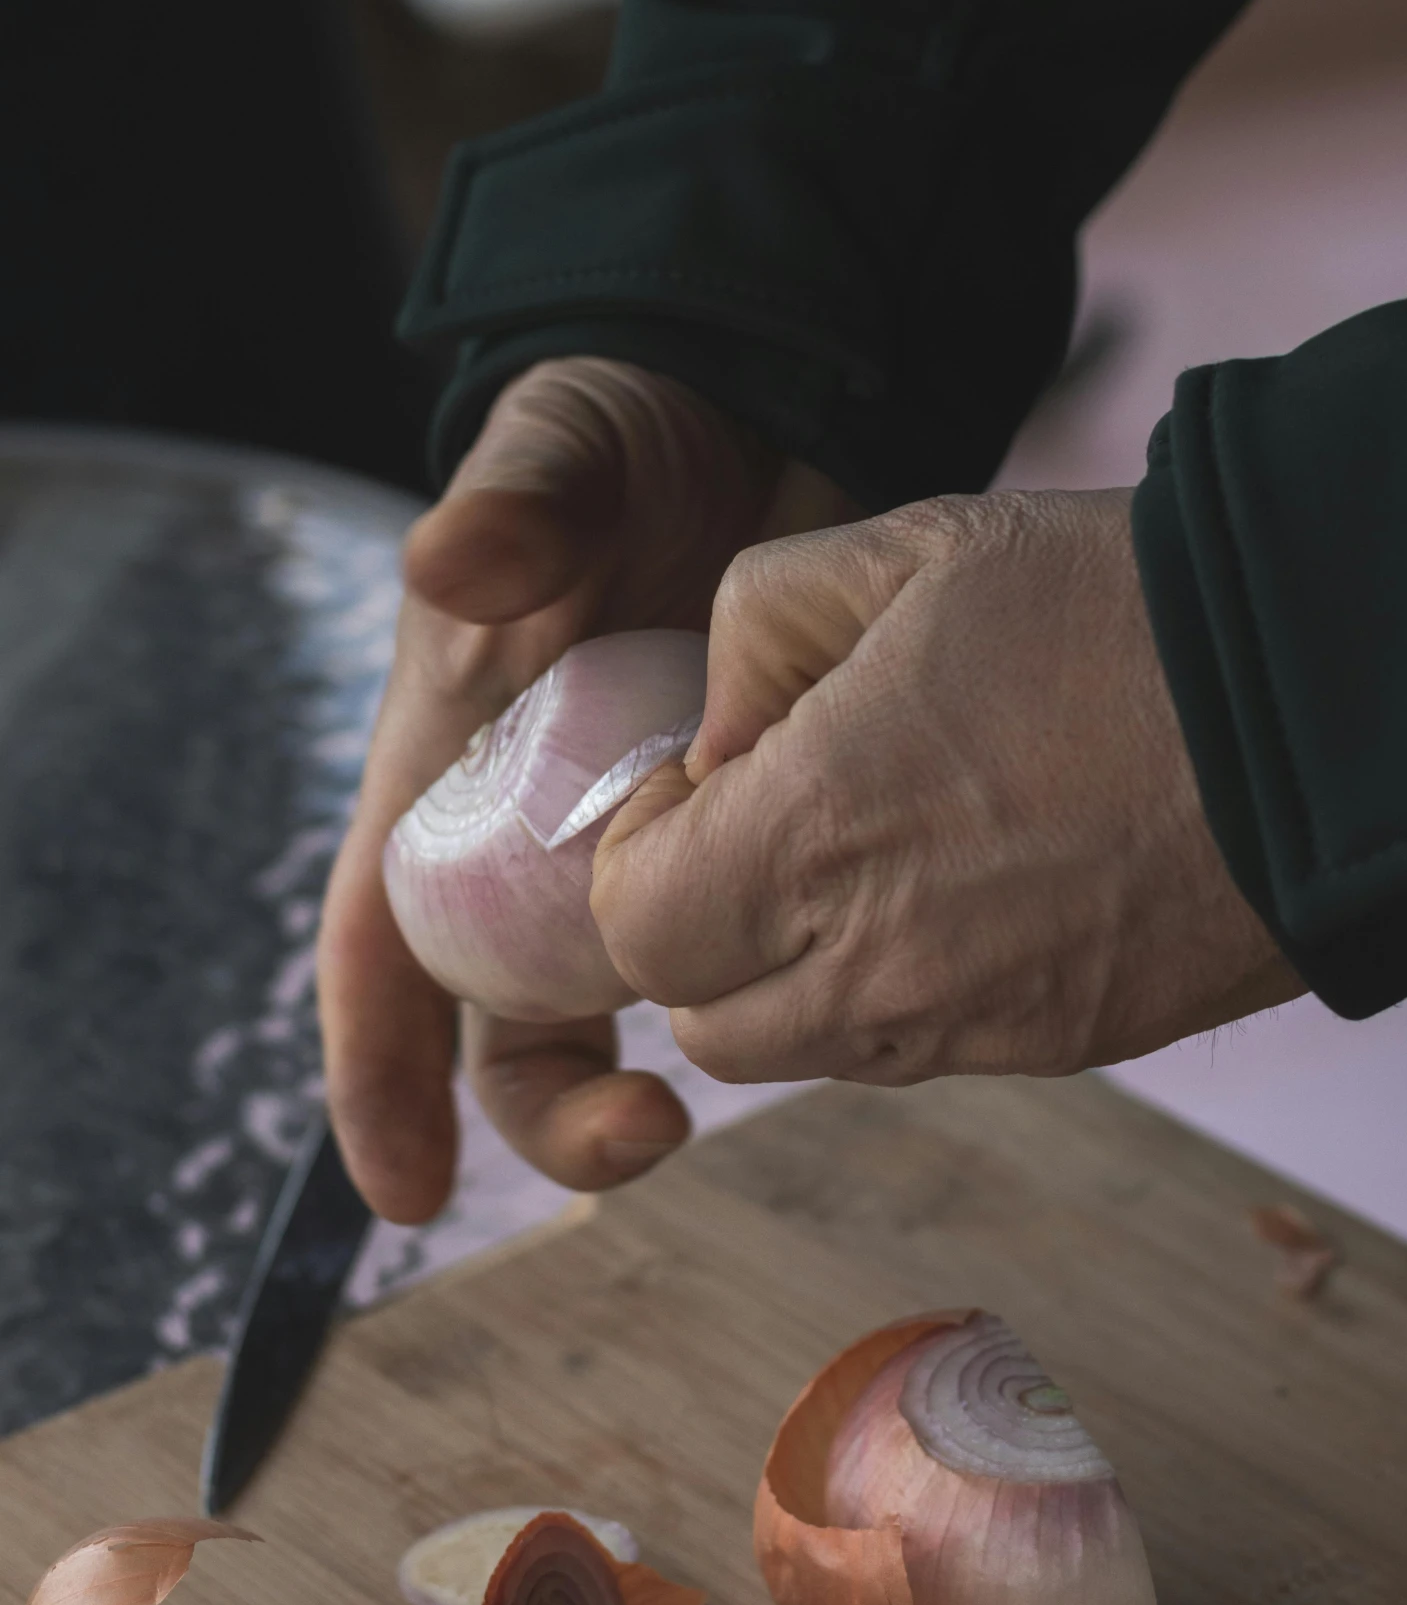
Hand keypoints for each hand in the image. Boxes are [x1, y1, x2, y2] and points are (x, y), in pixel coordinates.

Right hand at [318, 357, 853, 1222]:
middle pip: (508, 1017)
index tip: (405, 1191)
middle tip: (647, 1135)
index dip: (375, 1069)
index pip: (383, 938)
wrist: (749, 413)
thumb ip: (516, 509)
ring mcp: (637, 837)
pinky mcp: (741, 823)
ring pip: (630, 999)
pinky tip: (835, 1011)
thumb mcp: (562, 453)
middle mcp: (531, 829)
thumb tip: (454, 559)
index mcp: (450, 764)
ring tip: (749, 1076)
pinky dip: (769, 984)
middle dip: (553, 1107)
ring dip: (663, 1072)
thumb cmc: (618, 440)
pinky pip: (743, 935)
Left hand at [592, 490, 1303, 1084]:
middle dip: (700, 936)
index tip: (698, 788)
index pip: (634, 928)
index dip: (639, 856)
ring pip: (806, 1054)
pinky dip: (896, 994)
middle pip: (704, 1024)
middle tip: (762, 835)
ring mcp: (973, 1022)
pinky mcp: (1057, 1044)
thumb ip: (759, 628)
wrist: (1329, 706)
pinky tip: (961, 891)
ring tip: (868, 858)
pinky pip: (917, 1053)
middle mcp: (879, 962)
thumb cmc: (1117, 610)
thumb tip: (719, 734)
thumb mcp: (907, 549)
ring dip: (792, 976)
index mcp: (817, 833)